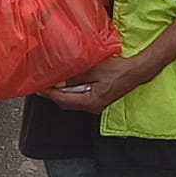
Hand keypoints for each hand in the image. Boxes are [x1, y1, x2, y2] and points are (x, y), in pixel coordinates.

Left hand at [39, 57, 154, 113]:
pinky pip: (80, 97)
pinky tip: (68, 82)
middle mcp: (92, 106)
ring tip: (52, 81)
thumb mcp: (94, 69)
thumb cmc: (119, 70)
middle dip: (53, 94)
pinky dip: (71, 90)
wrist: (136, 72)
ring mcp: (96, 104)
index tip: (39, 87)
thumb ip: (76, 76)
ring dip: (62, 92)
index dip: (49, 93)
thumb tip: (61, 80)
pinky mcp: (98, 99)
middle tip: (42, 84)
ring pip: (73, 100)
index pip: (63, 100)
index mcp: (90, 101)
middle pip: (66, 103)